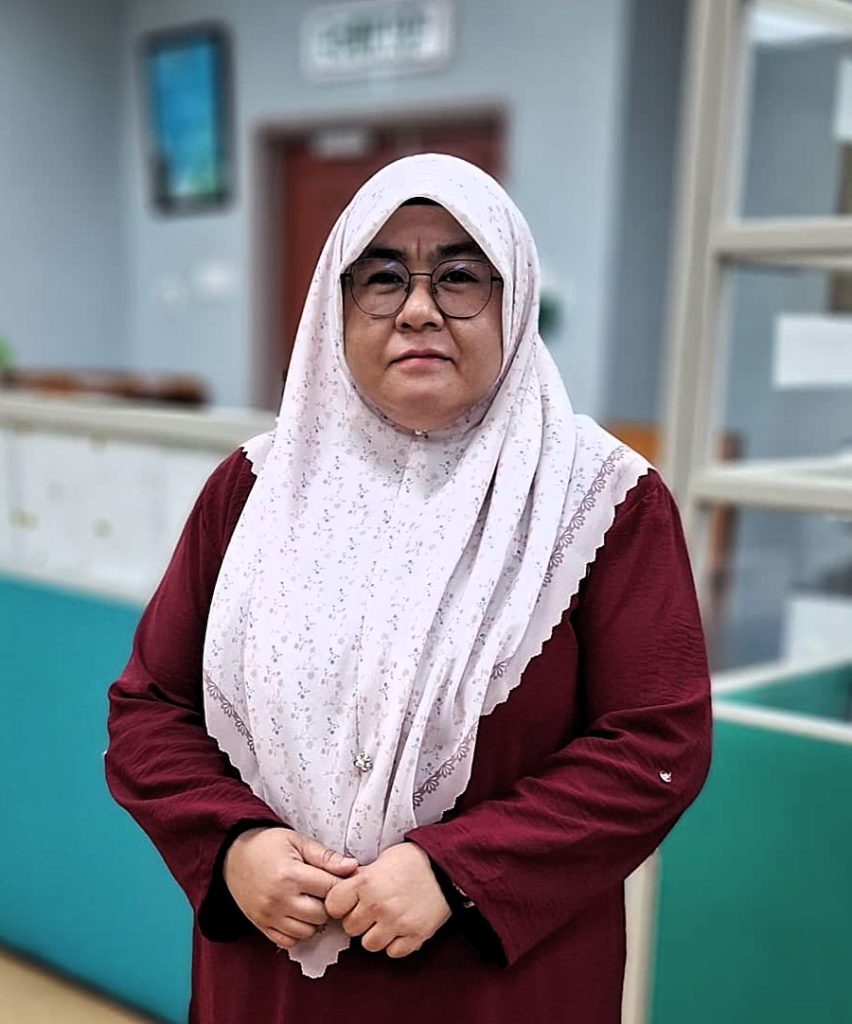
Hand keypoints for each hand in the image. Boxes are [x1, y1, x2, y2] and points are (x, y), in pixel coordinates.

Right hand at [223, 827, 357, 948]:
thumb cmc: (268, 845)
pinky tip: (298, 915)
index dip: (341, 884)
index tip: (342, 880)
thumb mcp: (297, 841)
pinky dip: (298, 932)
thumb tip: (353, 867)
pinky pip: (288, 942)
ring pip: (308, 932)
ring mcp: (269, 916)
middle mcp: (279, 899)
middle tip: (324, 891)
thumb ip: (325, 856)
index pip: (330, 889)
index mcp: (290, 875)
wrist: (233, 856)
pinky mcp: (261, 926)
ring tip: (311, 901)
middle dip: (328, 903)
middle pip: (322, 914)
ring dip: (314, 920)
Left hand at [324, 842, 450, 957]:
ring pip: (369, 945)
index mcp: (366, 883)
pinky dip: (395, 944)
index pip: (333, 906)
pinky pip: (393, 952)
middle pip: (350, 928)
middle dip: (358, 920)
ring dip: (375, 935)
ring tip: (385, 921)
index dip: (340, 905)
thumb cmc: (412, 860)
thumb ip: (360, 877)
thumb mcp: (381, 860)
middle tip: (370, 911)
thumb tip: (342, 887)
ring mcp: (396, 923)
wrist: (446, 867)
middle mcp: (378, 905)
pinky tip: (400, 928)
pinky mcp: (415, 935)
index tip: (348, 903)